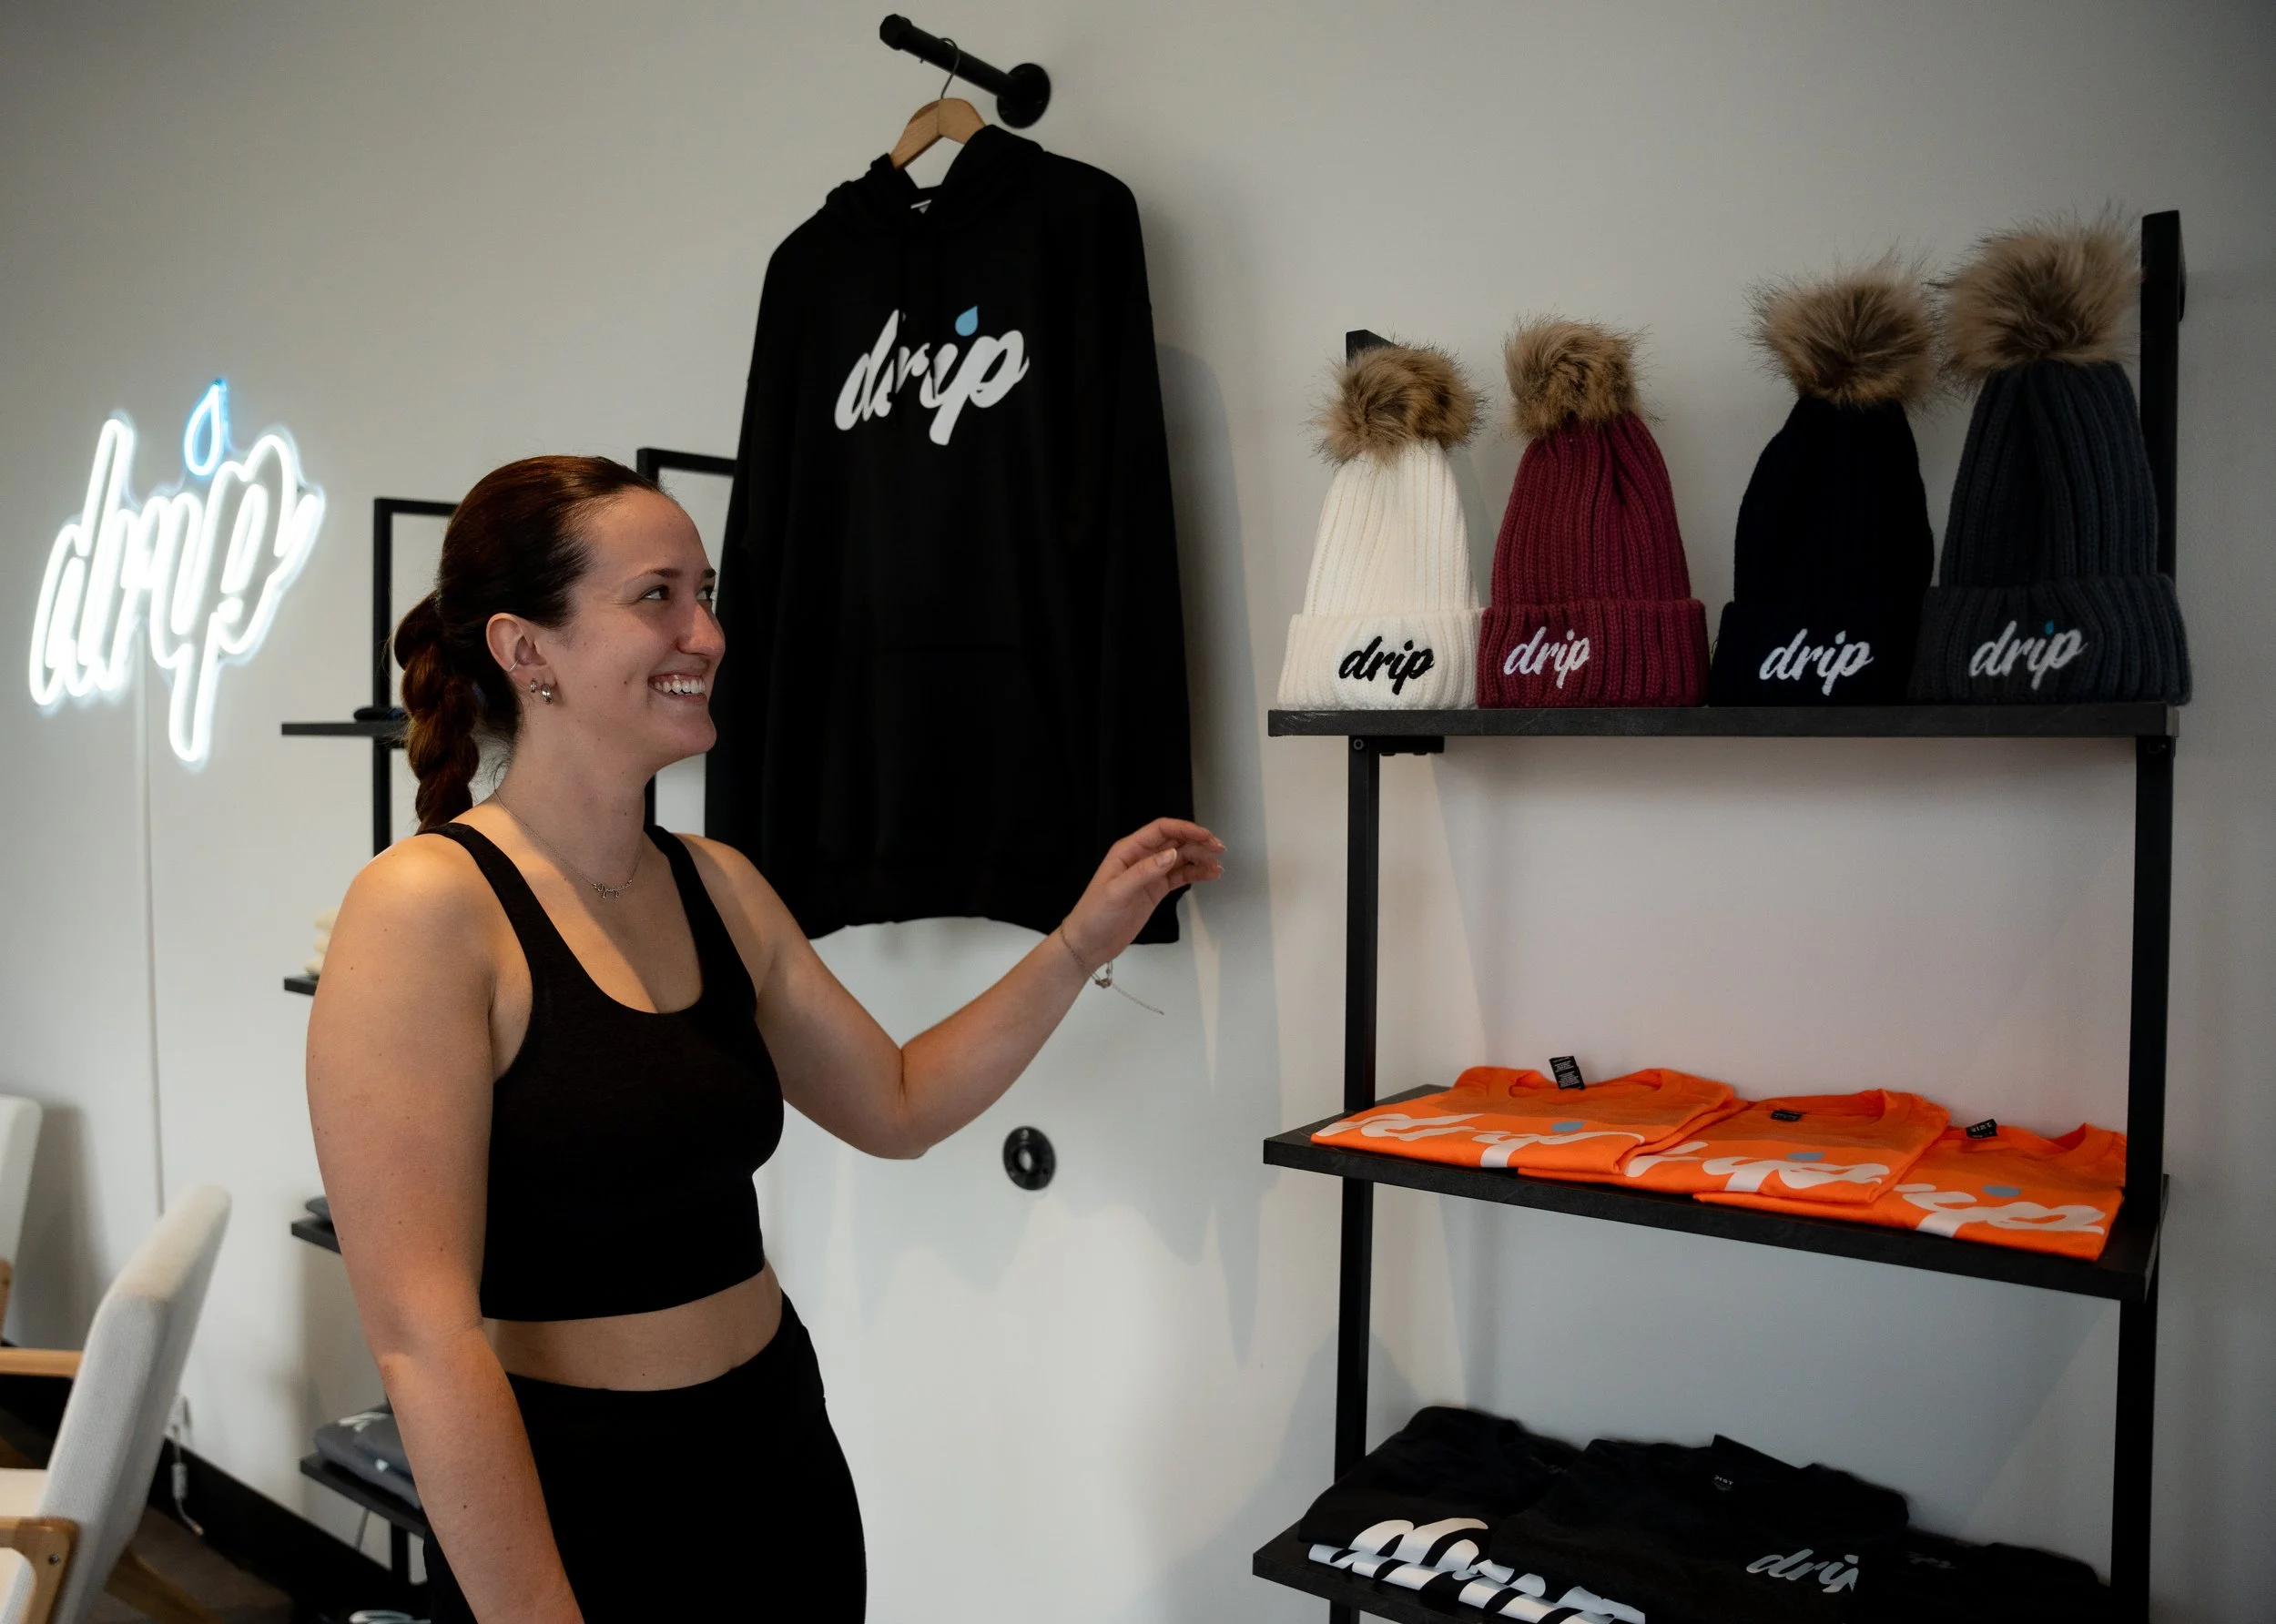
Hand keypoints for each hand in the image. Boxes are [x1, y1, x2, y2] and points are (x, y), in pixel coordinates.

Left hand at [1059, 818, 1224, 971]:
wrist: (1089, 943)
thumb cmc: (1095, 915)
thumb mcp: (1117, 891)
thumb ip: (1145, 872)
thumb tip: (1172, 854)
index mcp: (1128, 851)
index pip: (1161, 830)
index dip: (1185, 830)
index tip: (1205, 836)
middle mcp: (1140, 858)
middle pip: (1174, 842)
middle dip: (1197, 842)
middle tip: (1218, 849)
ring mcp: (1149, 875)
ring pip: (1180, 859)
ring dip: (1199, 859)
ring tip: (1217, 866)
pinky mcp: (1155, 890)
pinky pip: (1179, 877)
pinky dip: (1195, 874)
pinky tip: (1209, 875)